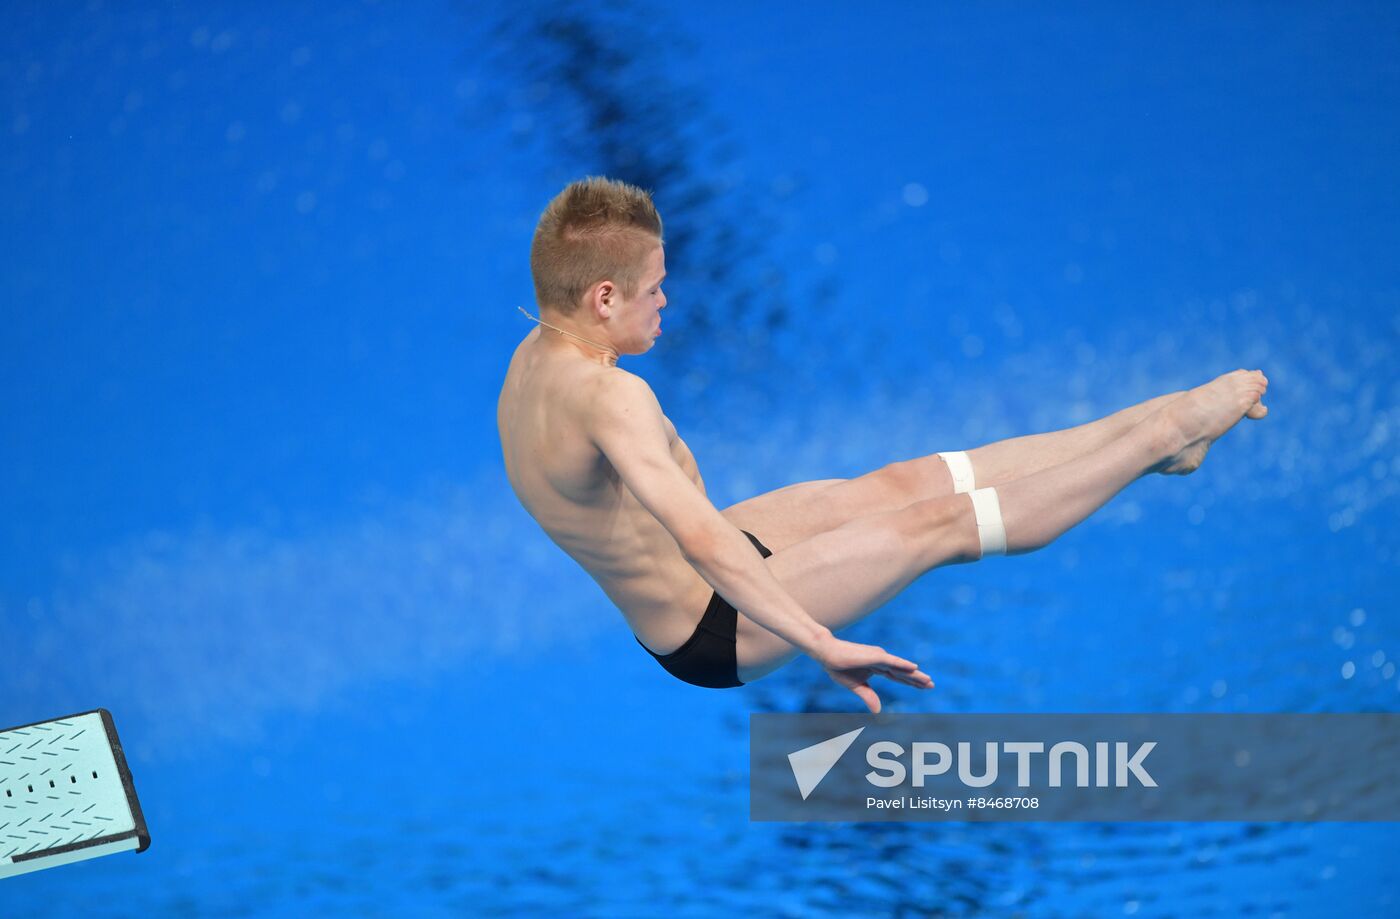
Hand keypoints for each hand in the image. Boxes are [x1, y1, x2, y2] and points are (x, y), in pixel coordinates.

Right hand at [810, 634, 933, 713]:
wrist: (826, 654)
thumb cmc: (838, 667)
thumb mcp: (856, 687)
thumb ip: (869, 697)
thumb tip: (878, 712)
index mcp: (877, 667)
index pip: (898, 677)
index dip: (910, 682)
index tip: (924, 687)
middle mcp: (881, 661)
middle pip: (903, 672)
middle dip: (917, 679)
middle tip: (932, 685)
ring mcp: (879, 657)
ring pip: (901, 668)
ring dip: (915, 674)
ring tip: (928, 680)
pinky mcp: (874, 656)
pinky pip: (892, 662)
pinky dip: (903, 665)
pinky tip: (914, 667)